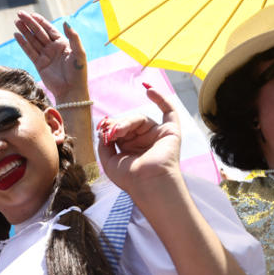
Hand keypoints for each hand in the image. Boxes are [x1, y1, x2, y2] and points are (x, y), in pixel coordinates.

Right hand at [14, 11, 88, 102]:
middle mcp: (53, 48)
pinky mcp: (39, 64)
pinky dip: (23, 43)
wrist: (71, 91)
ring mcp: (45, 56)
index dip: (40, 21)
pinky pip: (30, 51)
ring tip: (16, 22)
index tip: (31, 14)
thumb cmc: (78, 73)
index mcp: (63, 43)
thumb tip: (65, 22)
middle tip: (19, 14)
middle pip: (39, 33)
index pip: (49, 29)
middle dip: (29, 23)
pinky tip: (16, 35)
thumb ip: (73, 37)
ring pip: (32, 40)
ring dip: (24, 31)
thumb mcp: (79, 53)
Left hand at [95, 85, 183, 201]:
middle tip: (110, 132)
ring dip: (126, 122)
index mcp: (130, 148)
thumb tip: (104, 128)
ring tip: (118, 131)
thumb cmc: (130, 178)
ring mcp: (157, 135)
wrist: (148, 184)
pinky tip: (148, 90)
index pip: (119, 130)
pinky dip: (160, 98)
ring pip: (139, 119)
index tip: (103, 130)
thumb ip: (103, 144)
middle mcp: (144, 141)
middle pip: (128, 123)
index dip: (110, 127)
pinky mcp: (170, 132)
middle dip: (117, 125)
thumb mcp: (109, 161)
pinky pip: (168, 110)